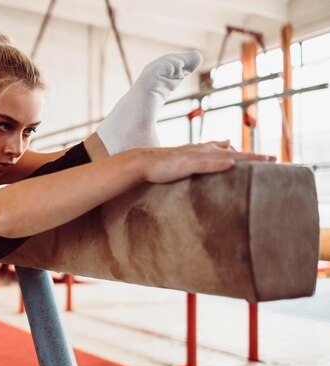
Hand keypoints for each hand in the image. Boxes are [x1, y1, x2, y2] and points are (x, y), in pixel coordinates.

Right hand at [141, 140, 275, 183]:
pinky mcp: (186, 164)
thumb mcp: (185, 159)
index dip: (247, 154)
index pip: (228, 151)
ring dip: (244, 158)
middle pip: (233, 153)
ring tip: (263, 160)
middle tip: (274, 159)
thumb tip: (221, 147)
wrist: (142, 162)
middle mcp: (202, 150)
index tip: (265, 158)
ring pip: (224, 157)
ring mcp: (195, 157)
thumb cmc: (162, 165)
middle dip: (253, 156)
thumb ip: (202, 155)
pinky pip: (205, 164)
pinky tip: (231, 165)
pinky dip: (218, 164)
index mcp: (202, 151)